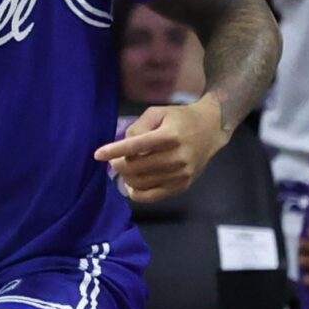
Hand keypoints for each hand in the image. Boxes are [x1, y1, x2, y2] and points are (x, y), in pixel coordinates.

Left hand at [94, 100, 227, 204]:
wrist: (211, 130)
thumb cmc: (180, 119)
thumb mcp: (158, 113)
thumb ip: (138, 127)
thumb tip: (123, 145)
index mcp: (170, 136)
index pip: (136, 146)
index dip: (114, 151)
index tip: (97, 155)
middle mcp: (177, 156)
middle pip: (136, 168)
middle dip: (118, 165)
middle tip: (114, 161)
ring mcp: (181, 173)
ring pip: (141, 182)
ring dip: (126, 178)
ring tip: (124, 169)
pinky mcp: (183, 185)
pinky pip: (153, 196)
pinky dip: (137, 193)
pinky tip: (132, 185)